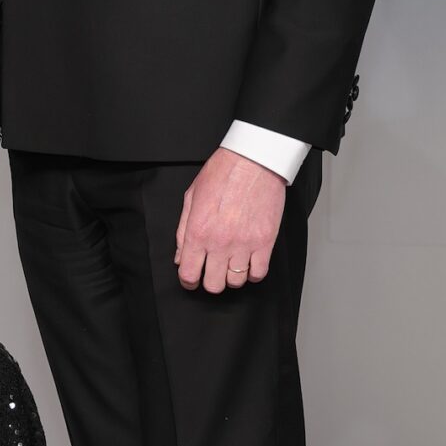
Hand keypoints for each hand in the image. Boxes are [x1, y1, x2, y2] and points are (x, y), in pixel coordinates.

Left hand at [174, 148, 285, 293]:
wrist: (253, 160)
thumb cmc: (222, 173)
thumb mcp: (191, 197)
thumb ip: (183, 230)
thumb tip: (180, 256)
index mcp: (198, 231)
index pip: (188, 273)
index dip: (188, 281)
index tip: (191, 279)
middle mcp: (220, 242)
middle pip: (213, 284)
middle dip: (209, 281)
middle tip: (211, 271)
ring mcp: (244, 244)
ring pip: (236, 282)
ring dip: (231, 276)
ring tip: (231, 264)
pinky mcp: (265, 241)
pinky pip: (258, 273)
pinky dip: (252, 273)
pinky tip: (248, 263)